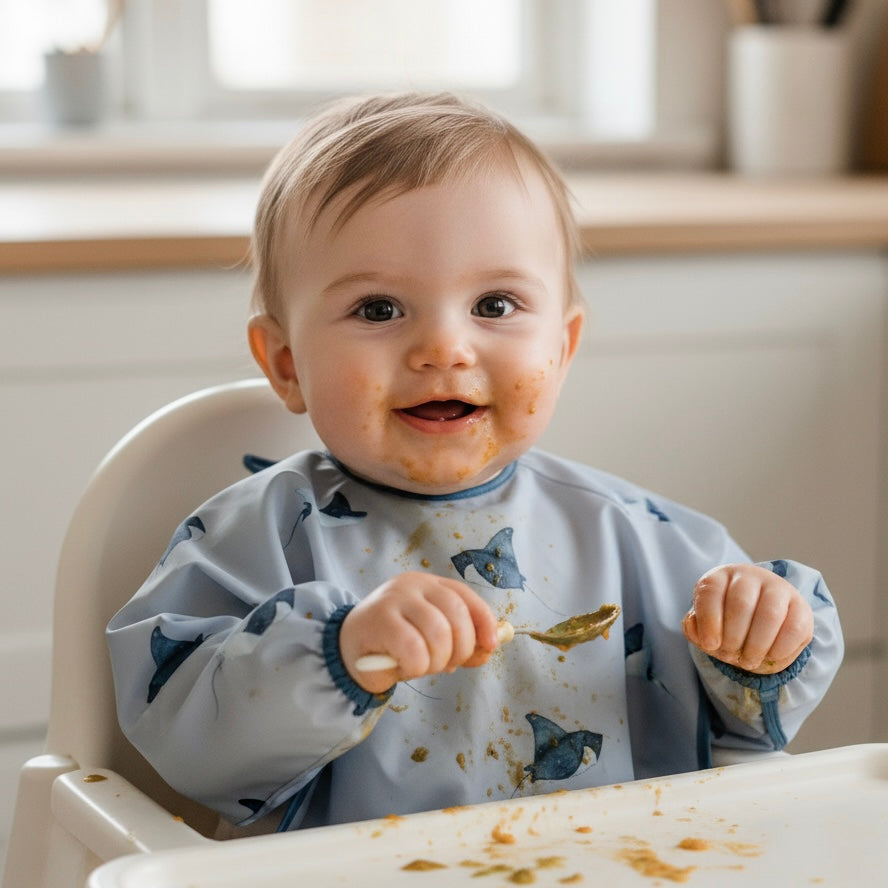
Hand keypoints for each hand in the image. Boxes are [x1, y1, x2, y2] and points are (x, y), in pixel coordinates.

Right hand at [339, 572, 500, 692]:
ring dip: (438, 660)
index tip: (491, 645)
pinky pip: (414, 649)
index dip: (483, 620)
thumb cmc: (394, 646)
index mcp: (429, 585)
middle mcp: (412, 585)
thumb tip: (490, 647)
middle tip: (448, 665)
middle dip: (461, 647)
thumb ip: (460, 642)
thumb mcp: (431, 642)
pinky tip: (404, 667)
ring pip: (438, 632)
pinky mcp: (379, 620)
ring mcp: (394, 599)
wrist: (346, 652)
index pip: (464, 596)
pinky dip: (417, 667)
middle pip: (456, 613)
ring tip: (423, 666)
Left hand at [682, 564, 813, 674]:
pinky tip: (770, 656)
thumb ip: (696, 630)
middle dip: (733, 637)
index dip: (709, 620)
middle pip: (741, 603)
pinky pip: (794, 628)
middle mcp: (749, 576)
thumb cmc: (725, 624)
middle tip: (731, 655)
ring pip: (769, 614)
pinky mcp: (802, 607)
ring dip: (757, 645)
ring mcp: (778, 588)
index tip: (710, 644)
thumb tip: (698, 629)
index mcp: (720, 576)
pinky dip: (780, 649)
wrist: (757, 624)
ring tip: (748, 660)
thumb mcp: (706, 627)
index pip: (711, 591)